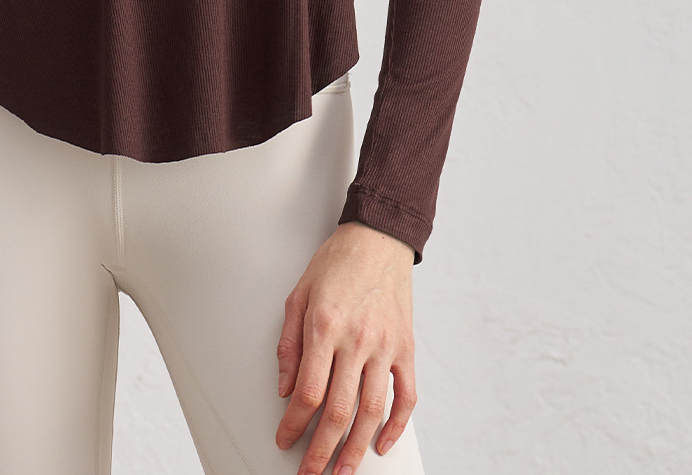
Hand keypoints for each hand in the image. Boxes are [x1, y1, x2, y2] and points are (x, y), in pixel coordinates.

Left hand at [275, 222, 416, 472]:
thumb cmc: (335, 264)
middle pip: (338, 411)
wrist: (377, 239)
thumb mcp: (298, 295)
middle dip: (321, 450)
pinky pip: (406, 397)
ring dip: (355, 449)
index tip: (284, 440)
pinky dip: (396, 426)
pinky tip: (381, 444)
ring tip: (342, 471)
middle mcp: (357, 340)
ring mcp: (385, 347)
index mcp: (325, 326)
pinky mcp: (406, 349)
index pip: (308, 392)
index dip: (294, 425)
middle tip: (309, 473)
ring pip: (371, 412)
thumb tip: (286, 390)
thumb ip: (289, 345)